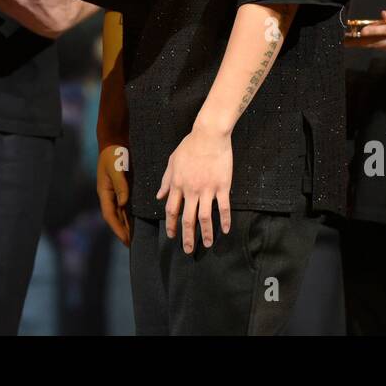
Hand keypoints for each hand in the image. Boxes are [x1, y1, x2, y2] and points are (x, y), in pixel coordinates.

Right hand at [97, 144, 131, 245]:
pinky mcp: (123, 186)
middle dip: (122, 231)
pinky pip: (126, 204)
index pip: (110, 215)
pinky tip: (138, 220)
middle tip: (131, 244)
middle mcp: (109, 194)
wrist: (114, 139)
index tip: (126, 241)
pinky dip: (130, 214)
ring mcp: (115, 191)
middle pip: (115, 217)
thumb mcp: (116, 168)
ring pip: (121, 212)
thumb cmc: (113, 153)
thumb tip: (124, 203)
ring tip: (135, 237)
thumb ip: (120, 185)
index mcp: (104, 192)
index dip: (117, 229)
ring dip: (126, 224)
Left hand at [157, 123, 232, 253]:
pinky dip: (225, 220)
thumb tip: (159, 196)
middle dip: (187, 236)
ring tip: (207, 244)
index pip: (172, 210)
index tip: (172, 235)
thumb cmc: (189, 146)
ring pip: (205, 217)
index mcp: (178, 184)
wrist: (209, 135)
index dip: (171, 224)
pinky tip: (226, 230)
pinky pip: (224, 207)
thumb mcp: (172, 162)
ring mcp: (207, 189)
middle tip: (188, 249)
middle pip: (187, 218)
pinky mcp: (222, 186)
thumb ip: (166, 181)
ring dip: (206, 233)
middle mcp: (191, 190)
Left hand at [355, 9, 385, 54]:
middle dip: (363, 41)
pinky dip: (376, 45)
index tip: (362, 31)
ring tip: (352, 42)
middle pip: (380, 42)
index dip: (374, 30)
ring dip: (367, 44)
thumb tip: (383, 15)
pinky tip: (367, 42)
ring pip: (381, 47)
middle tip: (349, 40)